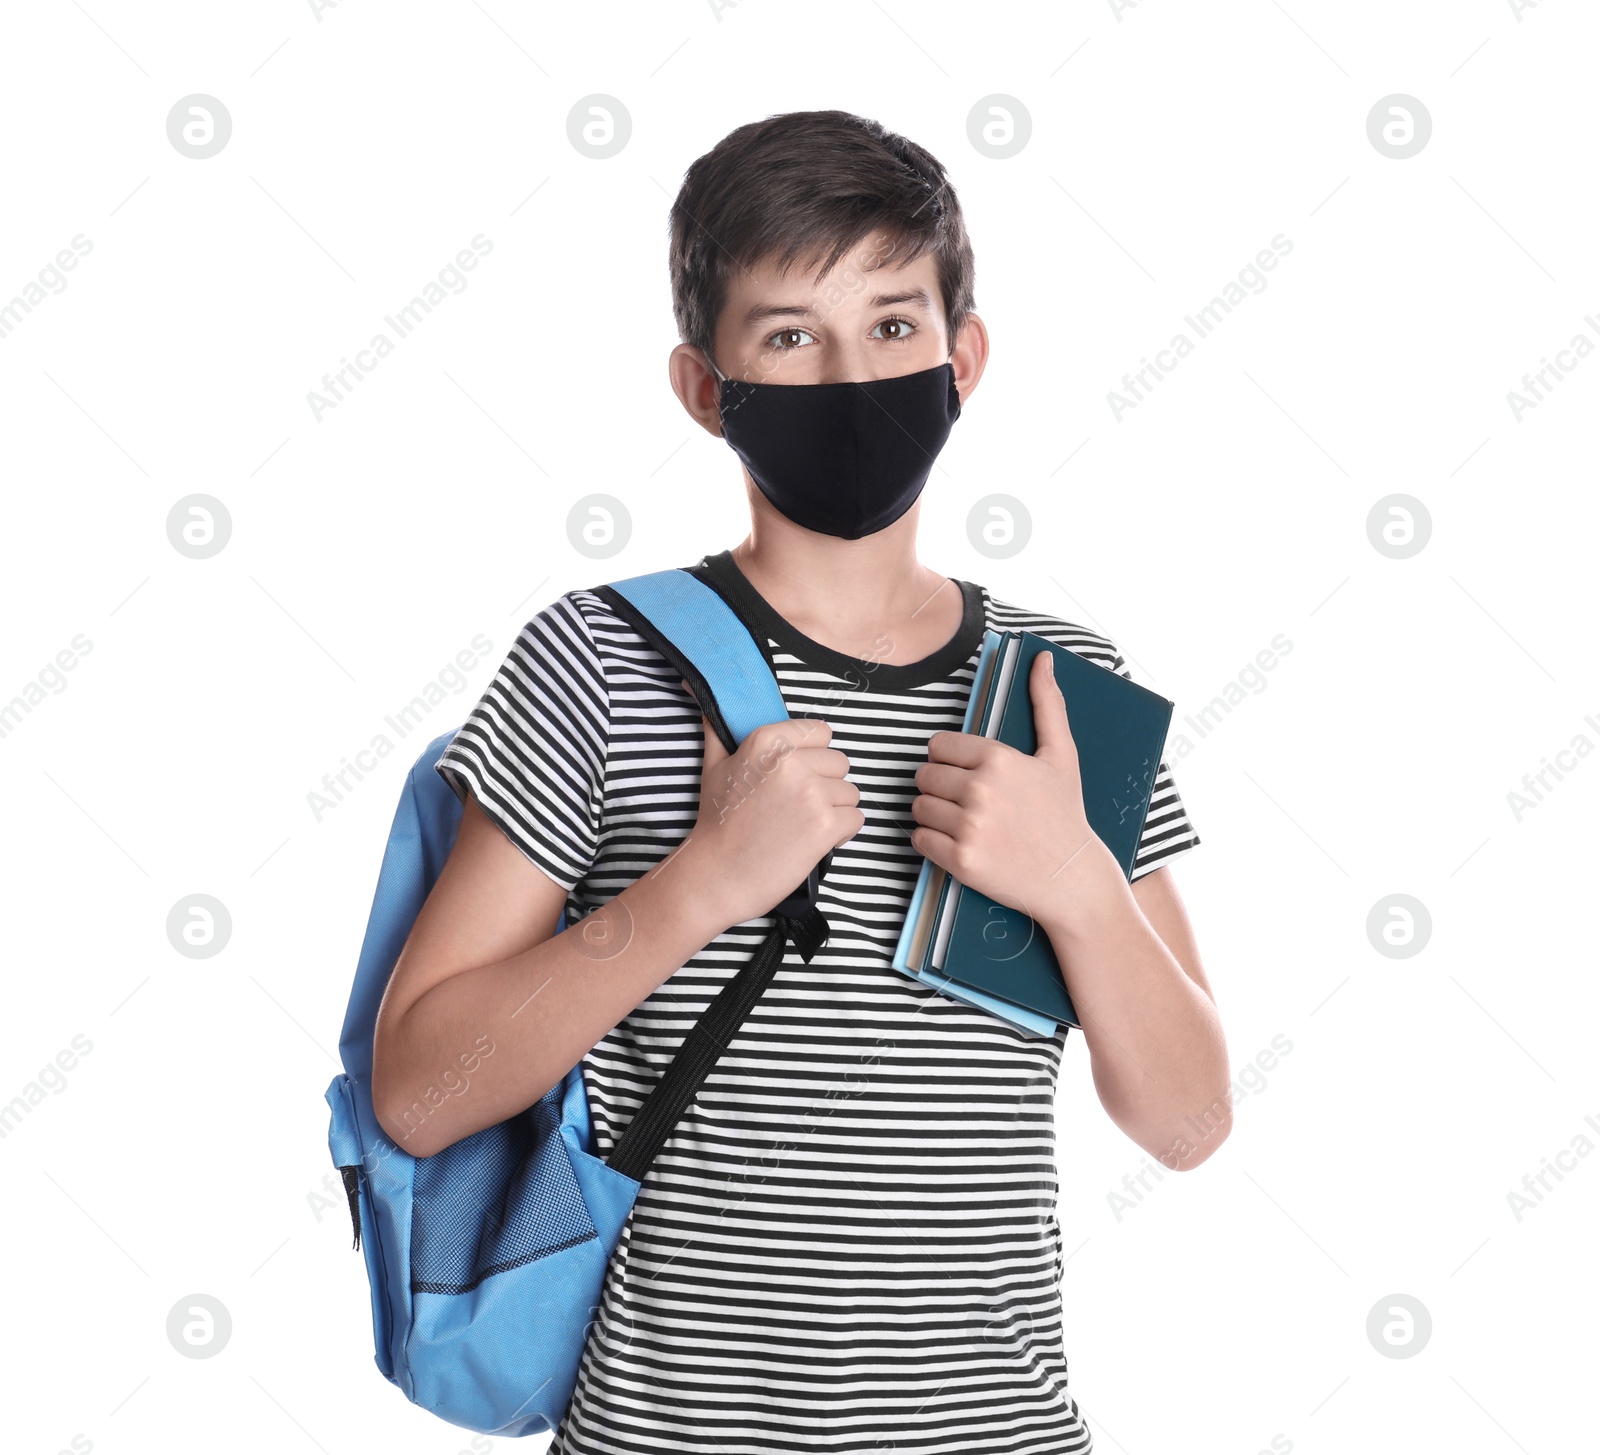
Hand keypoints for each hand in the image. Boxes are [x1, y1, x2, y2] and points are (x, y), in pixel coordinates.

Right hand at [674, 680, 862, 932]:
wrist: (717, 875)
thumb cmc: (717, 822)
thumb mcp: (715, 766)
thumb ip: (718, 727)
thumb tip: (699, 689)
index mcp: (768, 740)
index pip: (821, 732)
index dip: (813, 756)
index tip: (796, 775)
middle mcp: (792, 761)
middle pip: (840, 762)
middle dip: (826, 784)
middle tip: (797, 807)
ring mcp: (811, 793)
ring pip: (851, 792)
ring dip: (834, 810)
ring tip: (802, 825)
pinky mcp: (825, 826)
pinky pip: (856, 819)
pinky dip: (841, 833)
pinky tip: (813, 841)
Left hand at [909, 651, 1120, 935]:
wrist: (1072, 878)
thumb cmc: (1065, 815)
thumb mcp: (1061, 756)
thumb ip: (1047, 704)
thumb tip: (1042, 658)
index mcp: (998, 759)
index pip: (939, 746)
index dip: (949, 760)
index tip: (967, 773)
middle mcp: (980, 790)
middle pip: (924, 775)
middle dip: (939, 786)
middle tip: (965, 800)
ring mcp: (968, 827)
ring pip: (919, 807)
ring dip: (934, 814)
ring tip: (963, 822)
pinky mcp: (960, 861)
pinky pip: (919, 839)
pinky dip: (931, 842)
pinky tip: (956, 842)